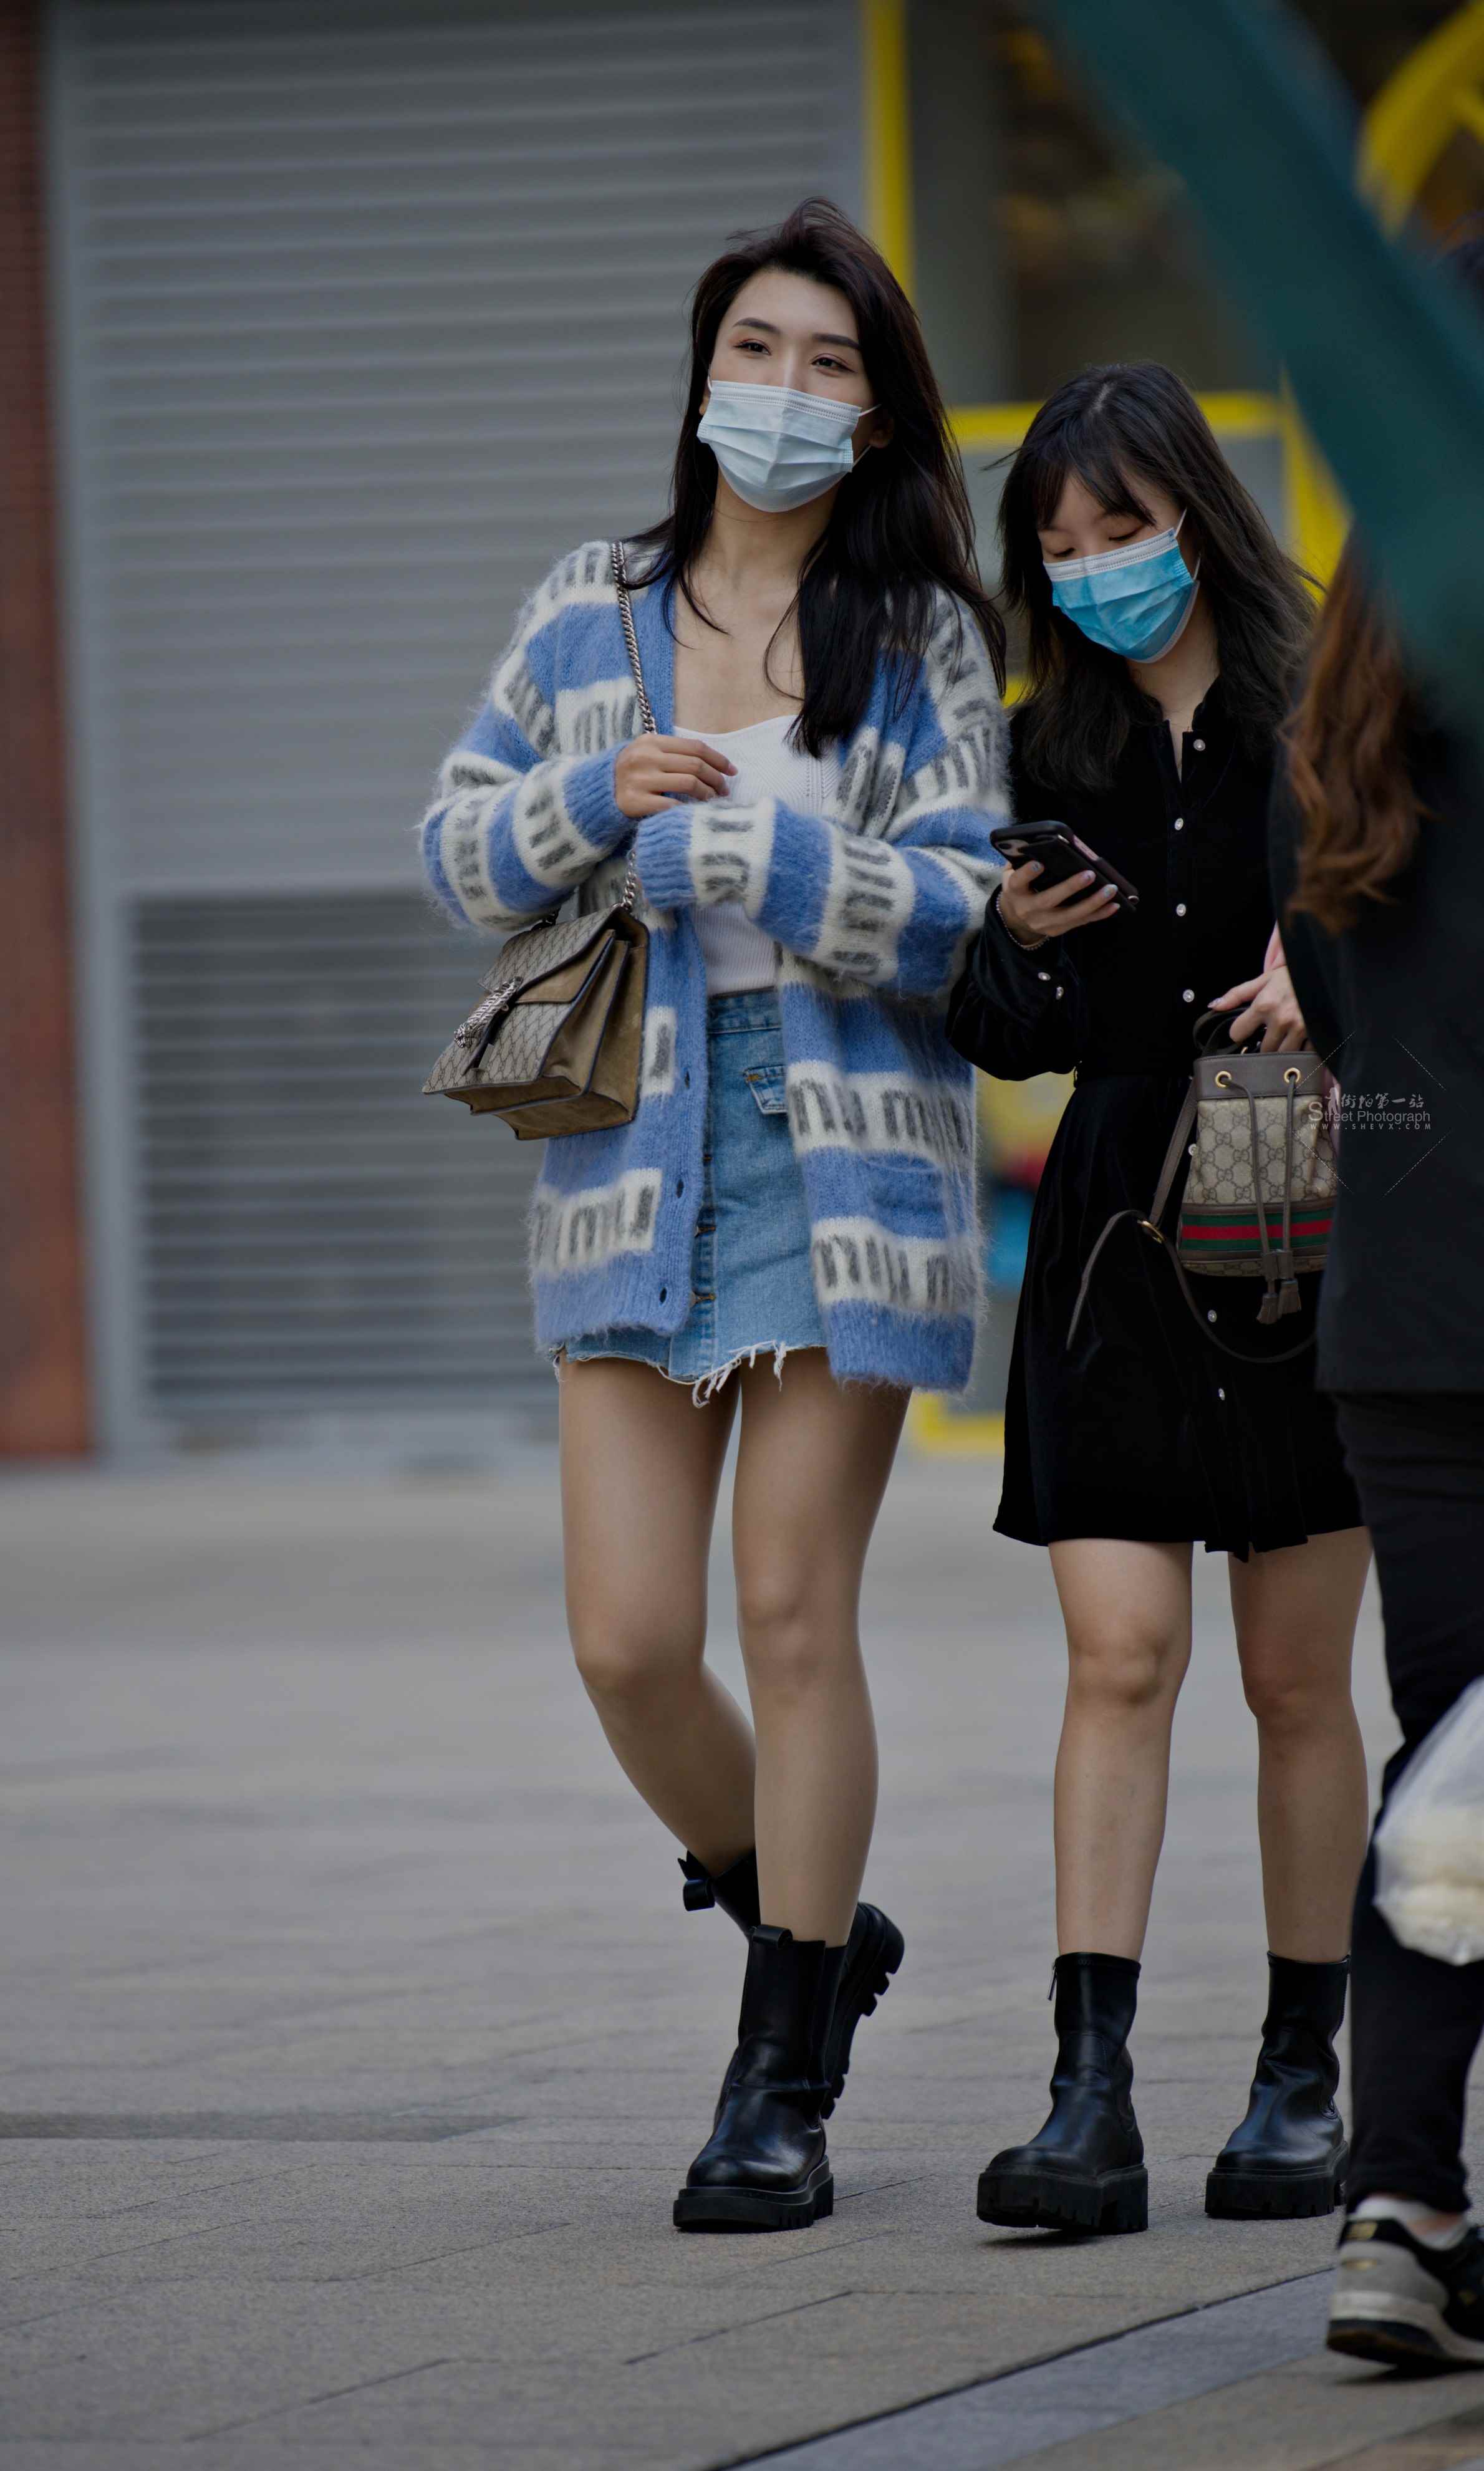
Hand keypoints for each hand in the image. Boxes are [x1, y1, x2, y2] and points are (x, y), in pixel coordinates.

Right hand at [615, 734, 736, 820]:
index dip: (718, 759)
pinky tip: (696, 812)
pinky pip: (673, 806)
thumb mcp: (648, 753)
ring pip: (689, 784)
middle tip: (724, 790)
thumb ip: (674, 753)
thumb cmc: (632, 773)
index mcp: (651, 741)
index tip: (732, 771)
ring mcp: (640, 779)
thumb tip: (714, 764)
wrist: (599, 792)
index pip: (695, 747)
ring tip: (713, 800)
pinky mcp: (636, 802)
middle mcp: (646, 757)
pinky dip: (689, 809)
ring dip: (708, 794)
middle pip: (695, 765)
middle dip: (716, 779)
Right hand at [995, 856, 1120, 946]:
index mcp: (1014, 891)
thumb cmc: (1021, 887)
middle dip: (1070, 888)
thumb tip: (1042, 842)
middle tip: (1089, 874)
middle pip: (1048, 900)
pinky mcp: (1057, 930)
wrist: (1015, 918)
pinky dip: (1099, 914)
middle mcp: (1027, 909)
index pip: (1017, 882)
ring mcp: (1043, 923)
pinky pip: (1081, 922)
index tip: (1039, 864)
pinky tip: (1113, 905)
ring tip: (1110, 889)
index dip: (1027, 874)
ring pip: (1069, 915)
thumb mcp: (1013, 872)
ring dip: (1092, 902)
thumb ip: (1022, 860)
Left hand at [1209, 962, 1307, 1052]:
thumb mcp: (1264, 980)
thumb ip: (1237, 994)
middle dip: (1264, 1044)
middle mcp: (1281, 1019)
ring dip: (1281, 1050)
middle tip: (1270, 1034)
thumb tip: (1214, 1006)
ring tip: (1285, 1038)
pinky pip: (1304, 1055)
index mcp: (1264, 1005)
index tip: (1246, 1029)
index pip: (1238, 1033)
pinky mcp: (1316, 1035)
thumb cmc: (1293, 975)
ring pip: (1281, 1056)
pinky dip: (1301, 1052)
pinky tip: (1300, 1042)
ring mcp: (1300, 1029)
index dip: (1240, 1031)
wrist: (1325, 971)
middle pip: (1262, 1049)